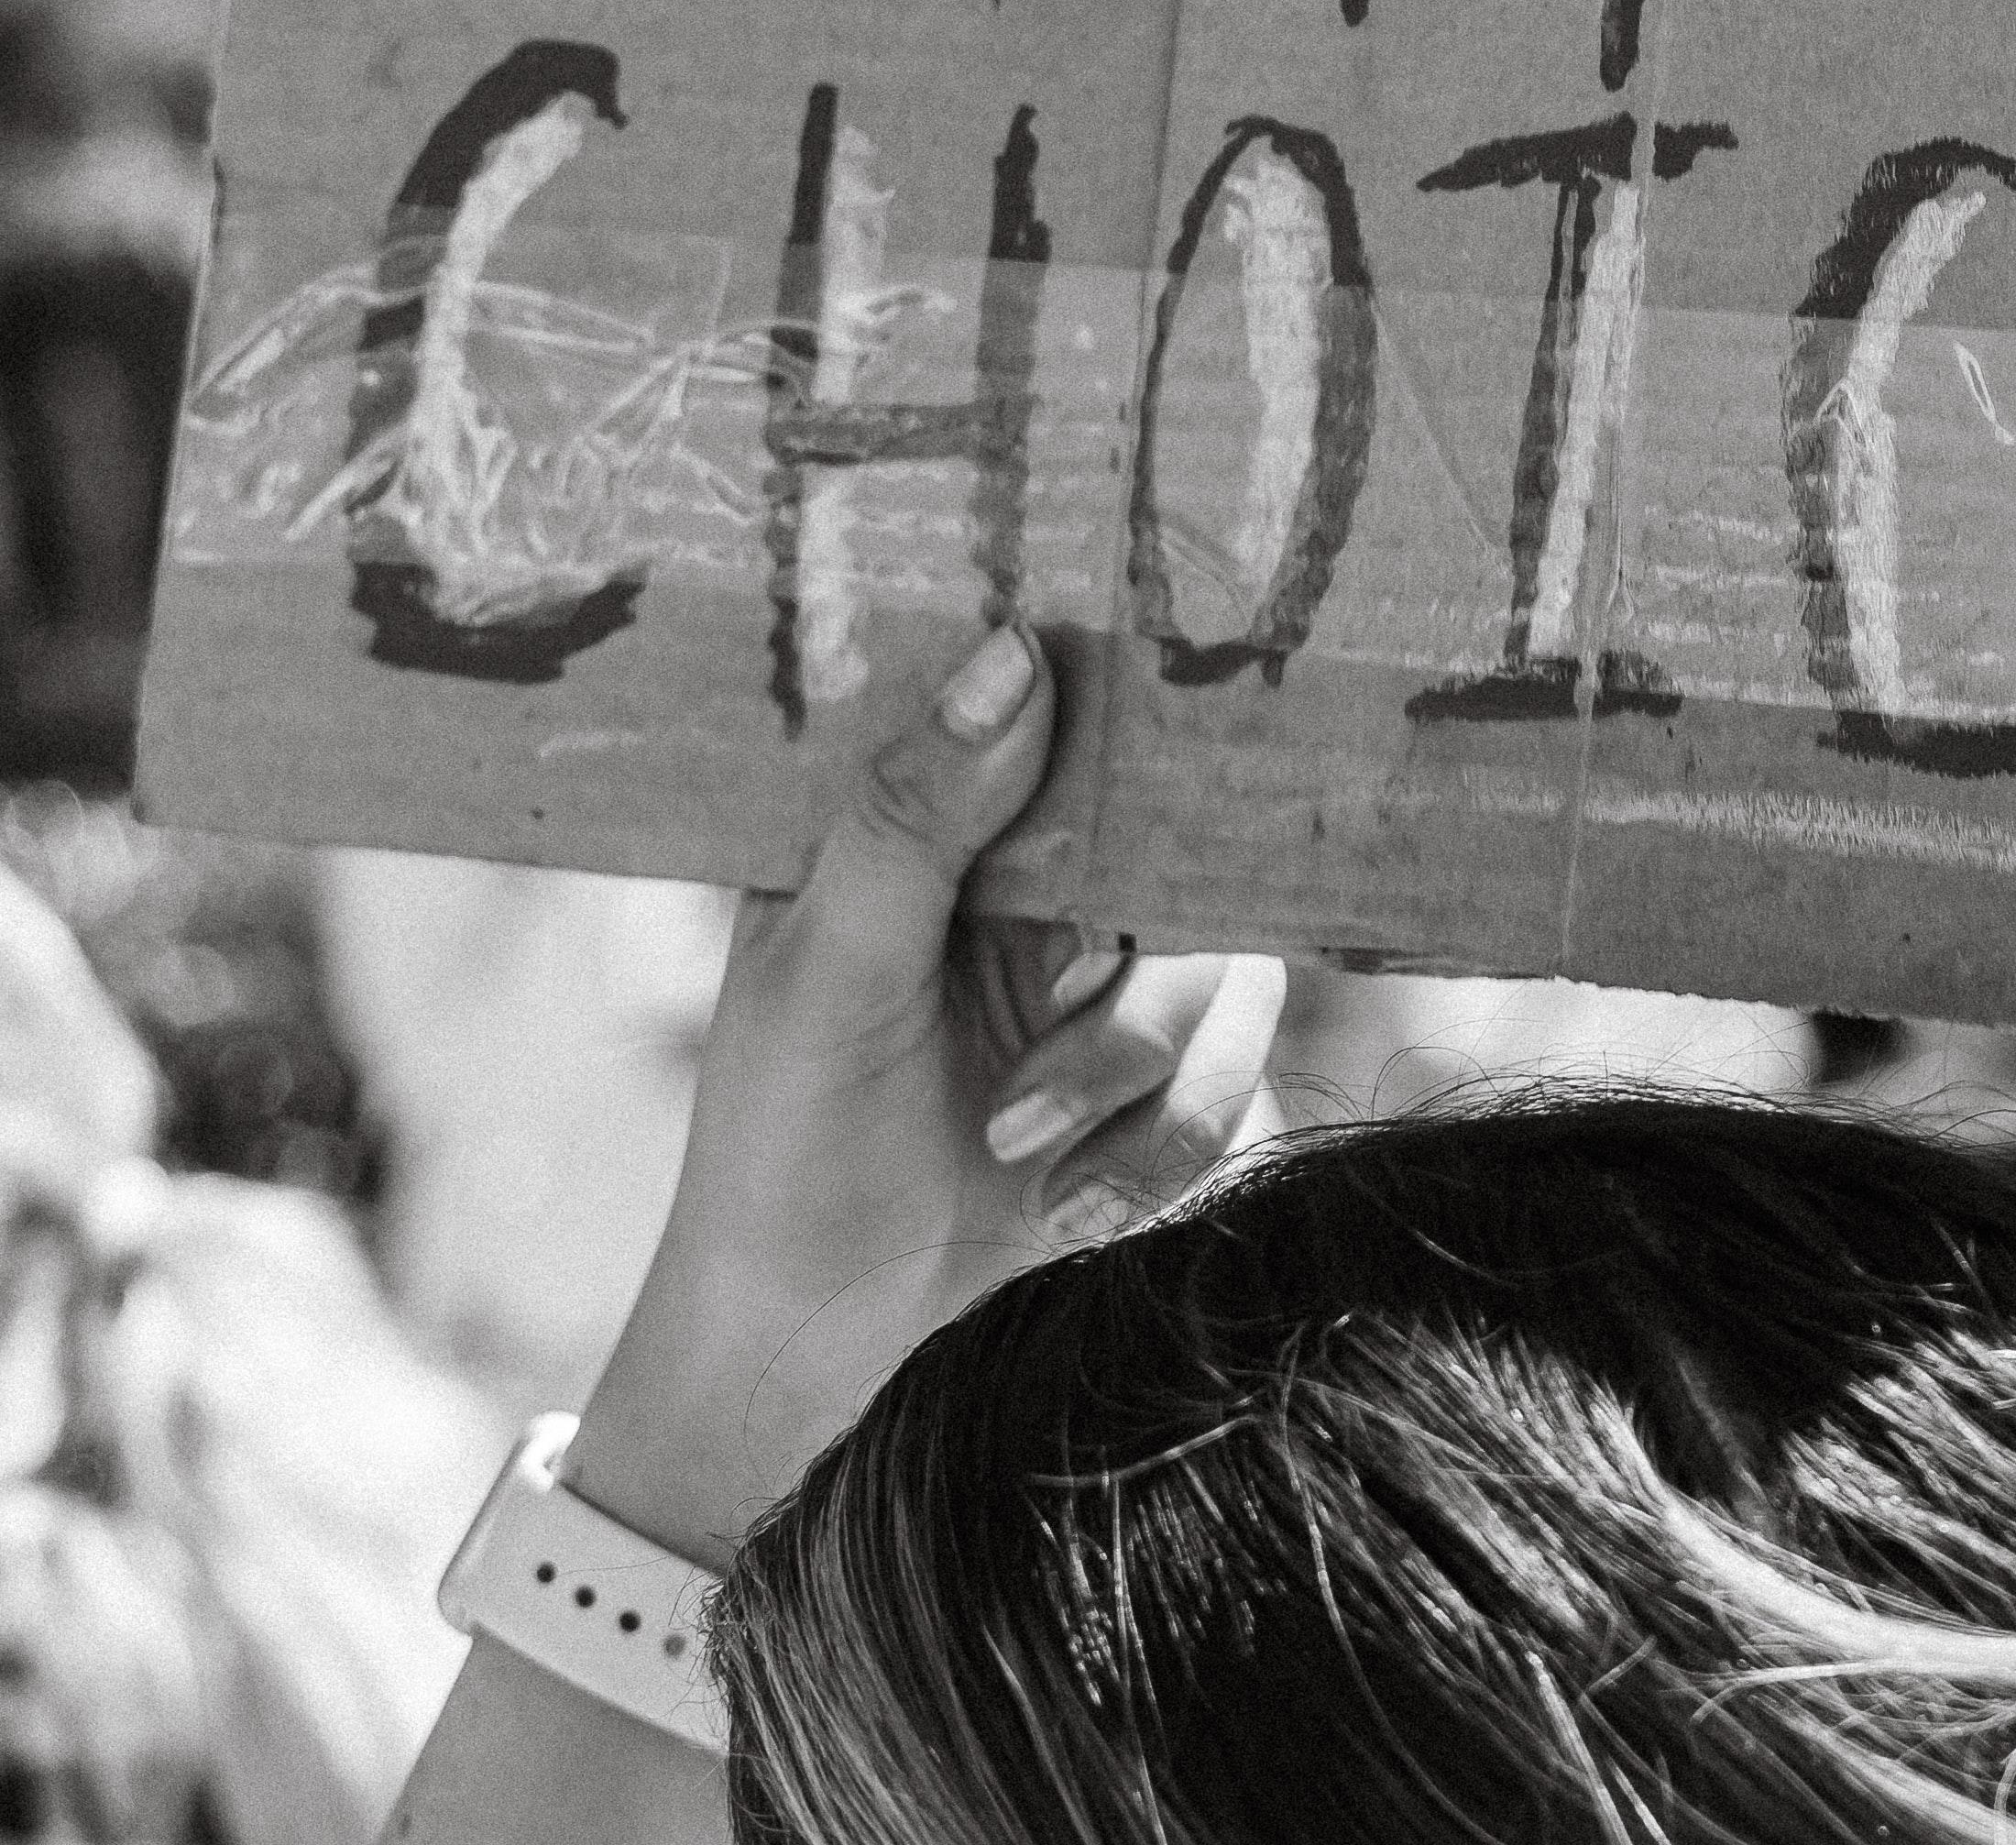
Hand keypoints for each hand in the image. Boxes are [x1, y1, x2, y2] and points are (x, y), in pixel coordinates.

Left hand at [565, 627, 1285, 1563]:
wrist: (812, 1363)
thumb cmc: (777, 1152)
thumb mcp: (828, 968)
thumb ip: (920, 817)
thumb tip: (1022, 652)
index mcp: (938, 827)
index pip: (1057, 712)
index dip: (1124, 697)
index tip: (1167, 700)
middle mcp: (1038, 889)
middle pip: (1177, 844)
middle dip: (1127, 952)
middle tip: (1059, 996)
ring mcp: (1108, 986)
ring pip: (1223, 966)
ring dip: (1139, 1064)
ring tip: (1021, 1140)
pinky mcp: (1163, 1087)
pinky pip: (1238, 1074)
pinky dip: (1165, 1141)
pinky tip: (1069, 1202)